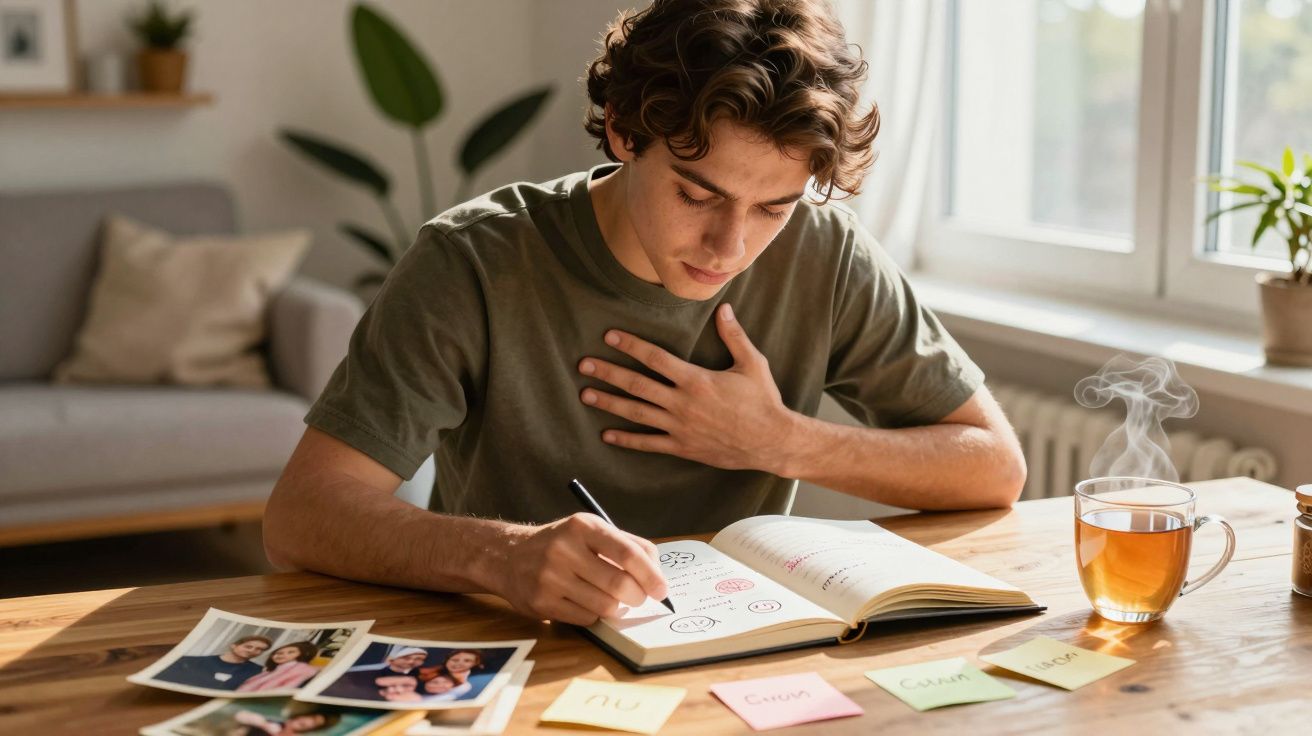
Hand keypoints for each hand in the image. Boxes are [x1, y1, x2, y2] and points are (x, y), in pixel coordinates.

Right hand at [494, 513, 667, 625]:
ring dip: (616, 607)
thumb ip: (627, 544)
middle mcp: (564, 549)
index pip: (627, 552)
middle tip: (639, 598)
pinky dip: (595, 615)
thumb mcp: (590, 530)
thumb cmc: (561, 543)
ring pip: (604, 605)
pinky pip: (586, 619)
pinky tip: (587, 603)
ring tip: (612, 600)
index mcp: (583, 526)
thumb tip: (658, 572)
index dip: (650, 574)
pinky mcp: (542, 603)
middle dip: (637, 596)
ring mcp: (550, 577)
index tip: (662, 590)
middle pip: (619, 584)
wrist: (509, 556)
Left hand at [579, 303, 796, 472]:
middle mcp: (682, 403)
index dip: (630, 346)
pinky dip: (626, 440)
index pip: (655, 358)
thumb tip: (723, 308)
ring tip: (586, 395)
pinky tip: (607, 435)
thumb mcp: (752, 364)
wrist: (771, 441)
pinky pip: (649, 444)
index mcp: (696, 380)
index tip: (609, 336)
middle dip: (609, 373)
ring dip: (609, 403)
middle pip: (637, 385)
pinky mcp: (682, 447)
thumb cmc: (763, 401)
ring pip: (637, 413)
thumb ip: (734, 336)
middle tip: (584, 365)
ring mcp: (680, 427)